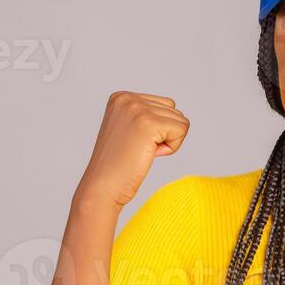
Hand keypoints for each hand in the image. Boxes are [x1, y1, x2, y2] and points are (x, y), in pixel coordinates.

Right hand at [75, 91, 188, 208]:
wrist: (102, 186)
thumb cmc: (117, 166)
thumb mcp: (128, 130)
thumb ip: (146, 115)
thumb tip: (177, 112)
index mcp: (121, 97)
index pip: (165, 105)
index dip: (157, 130)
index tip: (134, 142)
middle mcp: (128, 98)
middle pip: (174, 111)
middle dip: (164, 135)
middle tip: (138, 150)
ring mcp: (137, 109)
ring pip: (180, 121)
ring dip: (167, 142)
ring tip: (142, 152)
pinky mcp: (149, 123)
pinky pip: (182, 130)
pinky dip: (172, 148)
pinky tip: (149, 154)